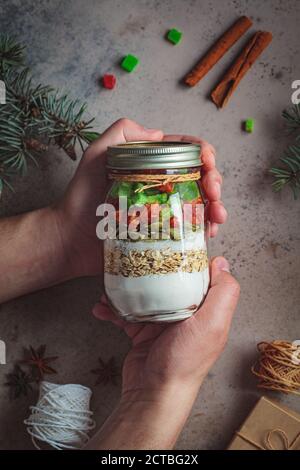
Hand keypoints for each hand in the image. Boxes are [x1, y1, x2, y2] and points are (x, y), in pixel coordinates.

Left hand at [55, 119, 225, 277]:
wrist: (71, 240)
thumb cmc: (80, 198)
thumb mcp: (96, 156)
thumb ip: (121, 133)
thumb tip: (158, 134)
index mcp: (150, 164)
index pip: (186, 151)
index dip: (205, 154)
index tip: (208, 164)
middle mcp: (161, 186)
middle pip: (200, 178)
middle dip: (215, 182)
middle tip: (214, 194)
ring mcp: (164, 211)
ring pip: (201, 205)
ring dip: (217, 208)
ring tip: (217, 218)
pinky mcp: (163, 234)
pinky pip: (190, 230)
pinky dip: (205, 231)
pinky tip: (208, 234)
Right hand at [89, 257, 238, 448]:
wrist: (153, 393)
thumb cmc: (184, 361)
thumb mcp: (212, 324)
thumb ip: (223, 293)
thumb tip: (222, 262)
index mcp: (204, 309)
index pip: (197, 275)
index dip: (186, 258)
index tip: (170, 242)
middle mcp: (185, 314)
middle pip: (167, 281)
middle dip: (149, 269)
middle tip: (133, 256)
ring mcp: (161, 322)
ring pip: (142, 295)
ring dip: (124, 288)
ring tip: (110, 283)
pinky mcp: (141, 332)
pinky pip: (125, 314)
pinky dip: (112, 310)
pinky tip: (101, 307)